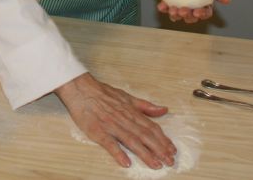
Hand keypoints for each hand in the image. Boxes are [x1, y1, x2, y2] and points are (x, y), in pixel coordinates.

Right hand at [55, 73, 174, 169]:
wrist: (81, 88)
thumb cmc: (102, 93)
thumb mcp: (126, 97)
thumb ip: (145, 106)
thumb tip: (163, 110)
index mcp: (131, 111)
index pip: (151, 127)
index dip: (163, 139)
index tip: (172, 149)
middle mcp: (124, 119)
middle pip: (145, 136)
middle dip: (159, 149)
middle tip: (169, 161)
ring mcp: (111, 125)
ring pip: (131, 141)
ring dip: (145, 154)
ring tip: (156, 164)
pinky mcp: (97, 131)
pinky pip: (109, 143)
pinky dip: (118, 153)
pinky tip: (126, 163)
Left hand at [157, 0, 230, 23]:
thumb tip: (227, 0)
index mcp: (203, 6)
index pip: (205, 14)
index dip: (202, 15)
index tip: (198, 12)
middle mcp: (191, 9)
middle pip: (190, 17)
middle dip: (187, 16)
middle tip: (183, 11)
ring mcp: (180, 7)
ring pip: (178, 16)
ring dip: (174, 15)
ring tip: (172, 9)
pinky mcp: (169, 3)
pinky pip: (166, 8)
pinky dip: (163, 8)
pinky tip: (161, 6)